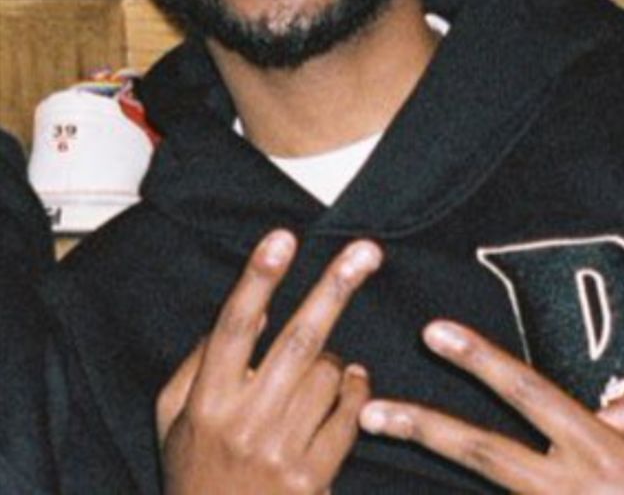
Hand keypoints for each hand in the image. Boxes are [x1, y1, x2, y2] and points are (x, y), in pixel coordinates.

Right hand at [157, 229, 381, 494]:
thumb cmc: (193, 472)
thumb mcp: (173, 416)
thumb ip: (203, 357)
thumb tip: (258, 306)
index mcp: (206, 402)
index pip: (234, 327)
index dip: (258, 278)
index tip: (282, 237)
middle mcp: (244, 424)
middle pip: (298, 341)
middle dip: (334, 289)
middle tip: (367, 251)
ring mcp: (281, 454)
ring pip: (328, 375)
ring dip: (337, 358)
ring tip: (325, 365)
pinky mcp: (312, 480)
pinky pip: (350, 416)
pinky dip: (356, 392)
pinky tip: (349, 388)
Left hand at [360, 319, 623, 493]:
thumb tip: (606, 405)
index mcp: (608, 455)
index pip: (530, 394)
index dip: (480, 359)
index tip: (434, 330)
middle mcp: (576, 491)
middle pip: (484, 456)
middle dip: (424, 429)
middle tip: (371, 413)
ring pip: (494, 490)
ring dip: (443, 464)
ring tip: (390, 438)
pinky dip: (489, 492)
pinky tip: (443, 466)